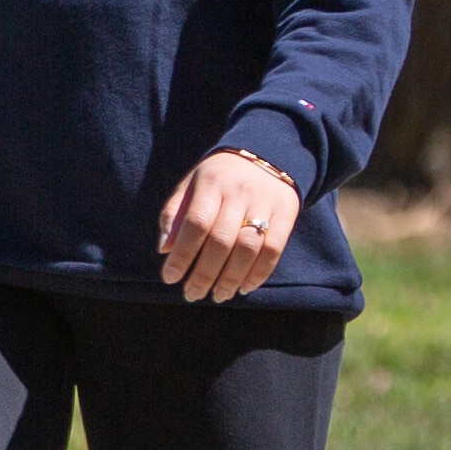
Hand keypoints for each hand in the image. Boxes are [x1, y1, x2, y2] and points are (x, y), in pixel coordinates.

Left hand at [158, 152, 299, 302]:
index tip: (170, 278)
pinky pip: (273, 250)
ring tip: (217, 295)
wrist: (265, 154)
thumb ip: (174, 214)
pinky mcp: (286, 213)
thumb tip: (164, 249)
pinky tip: (243, 287)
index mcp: (211, 183)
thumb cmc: (218, 178)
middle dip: (204, 274)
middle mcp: (238, 192)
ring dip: (230, 279)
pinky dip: (258, 274)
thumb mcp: (191, 185)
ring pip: (247, 249)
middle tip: (192, 294)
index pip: (195, 224)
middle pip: (221, 241)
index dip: (182, 255)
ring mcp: (264, 203)